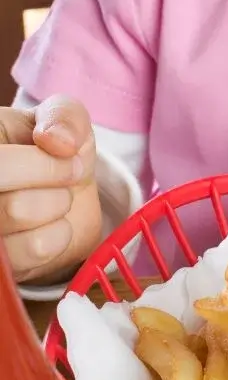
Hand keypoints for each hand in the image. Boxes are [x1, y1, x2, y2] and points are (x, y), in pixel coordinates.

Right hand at [0, 96, 101, 284]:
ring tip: (54, 198)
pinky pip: (36, 249)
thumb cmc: (51, 151)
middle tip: (68, 176)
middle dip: (55, 183)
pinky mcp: (1, 263)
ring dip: (57, 205)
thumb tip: (59, 142)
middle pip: (13, 204)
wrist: (59, 193)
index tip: (67, 155)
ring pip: (21, 219)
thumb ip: (64, 116)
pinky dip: (59, 234)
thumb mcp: (61, 120)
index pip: (4, 167)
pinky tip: (51, 224)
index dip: (44, 164)